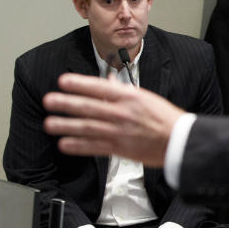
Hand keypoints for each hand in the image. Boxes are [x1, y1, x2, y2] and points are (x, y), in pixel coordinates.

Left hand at [42, 73, 183, 166]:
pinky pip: (93, 146)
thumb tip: (107, 79)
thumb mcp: (145, 97)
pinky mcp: (119, 148)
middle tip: (49, 101)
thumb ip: (123, 89)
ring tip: (50, 124)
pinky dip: (77, 145)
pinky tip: (65, 143)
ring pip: (86, 127)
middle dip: (66, 103)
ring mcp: (119, 131)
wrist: (179, 140)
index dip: (79, 84)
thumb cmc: (165, 118)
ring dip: (65, 125)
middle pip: (88, 106)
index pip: (99, 87)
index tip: (63, 81)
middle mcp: (122, 113)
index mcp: (129, 97)